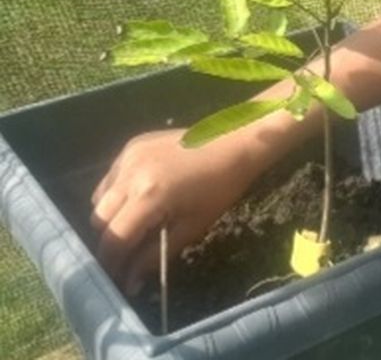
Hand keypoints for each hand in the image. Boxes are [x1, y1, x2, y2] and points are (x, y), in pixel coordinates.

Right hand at [89, 127, 259, 295]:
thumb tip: (130, 284)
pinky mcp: (131, 146)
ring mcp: (128, 156)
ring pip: (99, 198)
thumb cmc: (220, 189)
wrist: (235, 144)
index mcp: (147, 196)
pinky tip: (137, 197)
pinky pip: (110, 178)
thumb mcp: (190, 227)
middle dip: (110, 241)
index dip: (111, 264)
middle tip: (127, 254)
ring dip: (110, 216)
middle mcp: (130, 174)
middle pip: (99, 220)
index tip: (115, 281)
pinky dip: (116, 192)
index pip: (114, 239)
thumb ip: (154, 257)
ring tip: (134, 224)